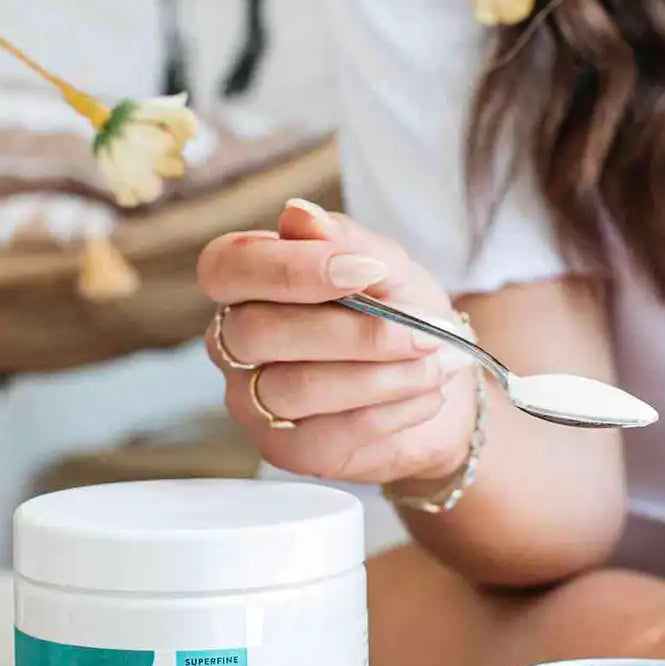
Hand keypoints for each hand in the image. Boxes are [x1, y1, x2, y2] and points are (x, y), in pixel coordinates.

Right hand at [197, 200, 476, 488]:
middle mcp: (233, 342)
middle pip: (256, 333)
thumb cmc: (398, 310)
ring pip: (294, 388)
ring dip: (378, 375)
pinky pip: (329, 433)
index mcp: (245, 281)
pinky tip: (425, 393)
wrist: (438, 380)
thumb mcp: (386, 266)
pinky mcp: (287, 450)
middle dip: (351, 332)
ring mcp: (253, 402)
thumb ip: (345, 241)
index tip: (364, 270)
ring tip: (431, 362)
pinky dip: (390, 410)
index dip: (289, 269)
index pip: (226, 268)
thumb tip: (298, 215)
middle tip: (420, 332)